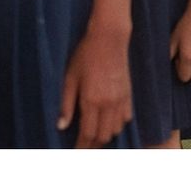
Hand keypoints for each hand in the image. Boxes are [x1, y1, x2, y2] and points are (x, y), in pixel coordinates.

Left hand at [58, 24, 133, 147]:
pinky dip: (118, 124)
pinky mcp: (128, 92)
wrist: (109, 39)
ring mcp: (121, 98)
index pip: (87, 133)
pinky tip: (110, 123)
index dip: (81, 146)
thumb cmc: (85, 56)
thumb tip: (61, 126)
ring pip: (116, 128)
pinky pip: (126, 117)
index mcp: (91, 100)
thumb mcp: (70, 78)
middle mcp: (108, 103)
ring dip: (106, 136)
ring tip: (95, 137)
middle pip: (103, 135)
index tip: (75, 152)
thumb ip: (66, 104)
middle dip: (93, 145)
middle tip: (83, 147)